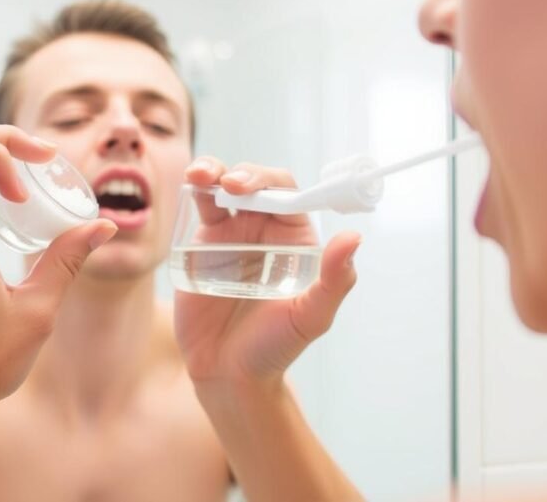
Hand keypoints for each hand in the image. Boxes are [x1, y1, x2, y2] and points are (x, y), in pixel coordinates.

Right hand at [173, 158, 360, 388]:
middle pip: (254, 184)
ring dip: (213, 171)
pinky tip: (192, 187)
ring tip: (202, 175)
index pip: (287, 194)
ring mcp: (232, 234)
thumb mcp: (311, 317)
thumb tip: (354, 238)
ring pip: (223, 188)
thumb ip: (335, 280)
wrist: (229, 373)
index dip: (270, 183)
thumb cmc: (275, 347)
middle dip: (242, 174)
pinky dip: (196, 191)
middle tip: (229, 184)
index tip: (253, 188)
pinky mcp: (202, 244)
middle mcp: (264, 230)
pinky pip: (200, 209)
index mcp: (294, 239)